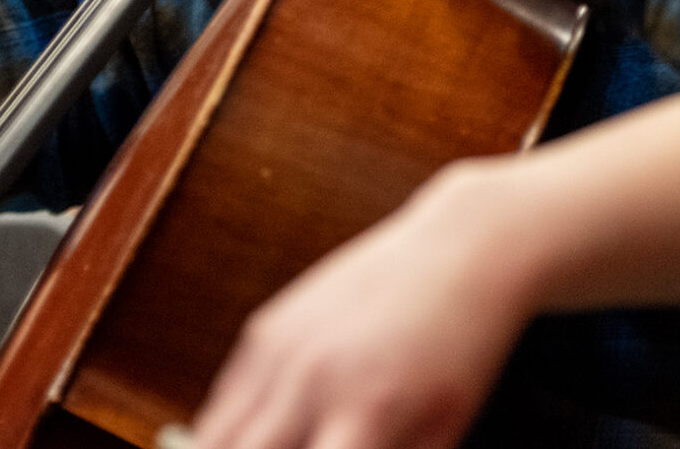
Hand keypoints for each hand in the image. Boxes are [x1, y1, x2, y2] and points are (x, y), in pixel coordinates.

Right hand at [187, 162, 533, 448]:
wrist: (459, 251)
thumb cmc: (463, 352)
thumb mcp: (444, 429)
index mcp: (368, 411)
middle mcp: (313, 379)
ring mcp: (281, 349)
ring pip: (216, 440)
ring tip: (279, 446)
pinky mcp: (265, 329)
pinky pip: (223, 404)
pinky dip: (228, 433)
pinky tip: (263, 439)